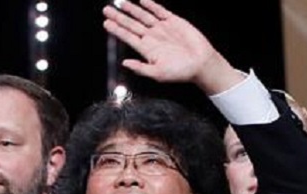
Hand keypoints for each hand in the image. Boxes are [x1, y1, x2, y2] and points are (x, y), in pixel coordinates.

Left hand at [102, 0, 239, 93]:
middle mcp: (152, 37)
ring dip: (131, 9)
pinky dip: (151, 5)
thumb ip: (141, 68)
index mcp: (147, 49)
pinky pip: (160, 11)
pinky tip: (142, 1)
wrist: (201, 63)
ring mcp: (162, 28)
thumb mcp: (158, 74)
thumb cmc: (180, 72)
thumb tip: (124, 63)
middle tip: (106, 10)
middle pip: (132, 24)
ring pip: (143, 16)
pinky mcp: (173, 21)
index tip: (106, 23)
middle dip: (119, 17)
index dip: (117, 30)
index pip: (128, 37)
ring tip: (120, 3)